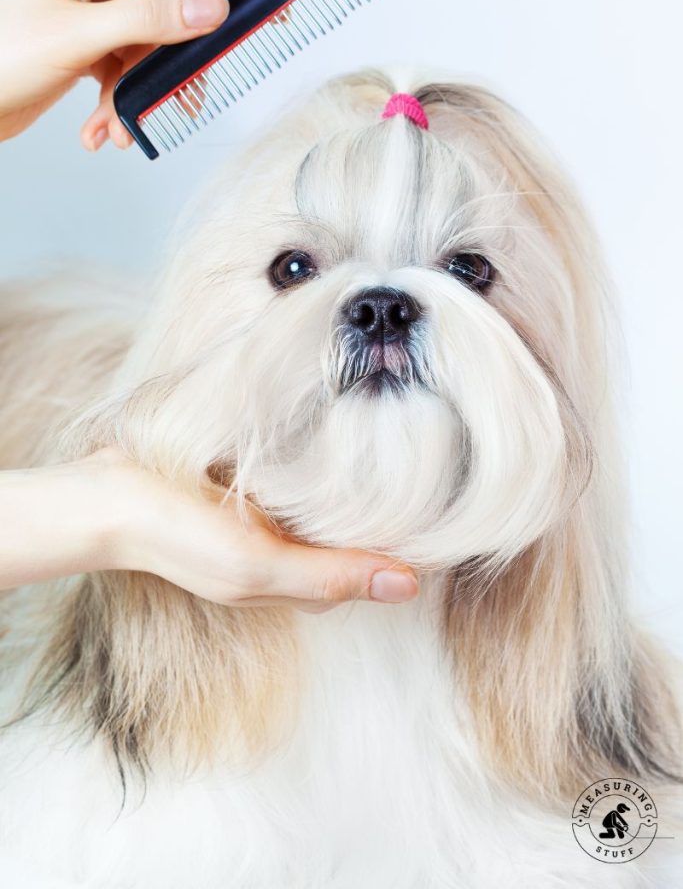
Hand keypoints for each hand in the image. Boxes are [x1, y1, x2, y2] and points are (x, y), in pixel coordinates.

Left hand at [0, 0, 251, 148]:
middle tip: (181, 98)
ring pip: (155, 50)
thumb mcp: (79, 37)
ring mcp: (98, 10)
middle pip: (172, 8)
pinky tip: (102, 130)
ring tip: (121, 126)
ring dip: (143, 95)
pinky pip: (131, 73)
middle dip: (171, 64)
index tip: (259, 5)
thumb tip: (209, 9)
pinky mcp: (94, 46)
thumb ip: (148, 20)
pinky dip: (122, 105)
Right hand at [0, 448, 418, 610]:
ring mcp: (277, 515)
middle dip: (398, 500)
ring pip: (338, 498)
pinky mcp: (260, 483)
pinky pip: (308, 472)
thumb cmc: (180, 539)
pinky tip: (346, 422)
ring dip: (366, 473)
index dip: (415, 539)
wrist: (110, 493)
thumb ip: (330, 575)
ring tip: (406, 428)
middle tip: (438, 454)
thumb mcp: (260, 565)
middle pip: (360, 530)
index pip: (374, 565)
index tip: (454, 500)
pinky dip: (329, 456)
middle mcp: (295, 547)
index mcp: (300, 578)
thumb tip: (411, 585)